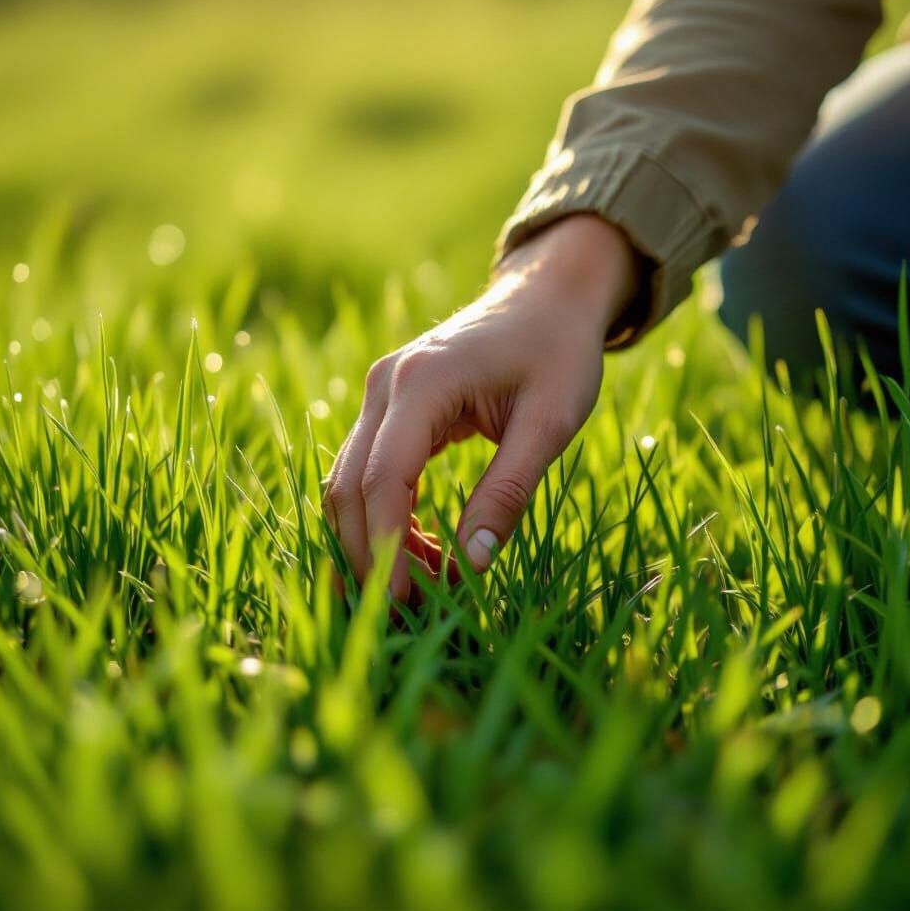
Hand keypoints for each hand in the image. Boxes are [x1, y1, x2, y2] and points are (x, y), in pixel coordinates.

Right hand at [324, 214, 640, 599]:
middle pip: (350, 486)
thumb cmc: (559, 352)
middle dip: (369, 555)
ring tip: (426, 584)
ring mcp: (381, 392)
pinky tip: (422, 548)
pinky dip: (385, 516)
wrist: (547, 298)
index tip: (406, 603)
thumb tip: (472, 562)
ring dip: (374, 539)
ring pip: (350, 482)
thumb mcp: (551, 422)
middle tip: (408, 612)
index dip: (387, 548)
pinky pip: (369, 470)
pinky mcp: (390, 405)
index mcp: (424, 384)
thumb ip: (509, 490)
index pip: (383, 480)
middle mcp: (386, 385)